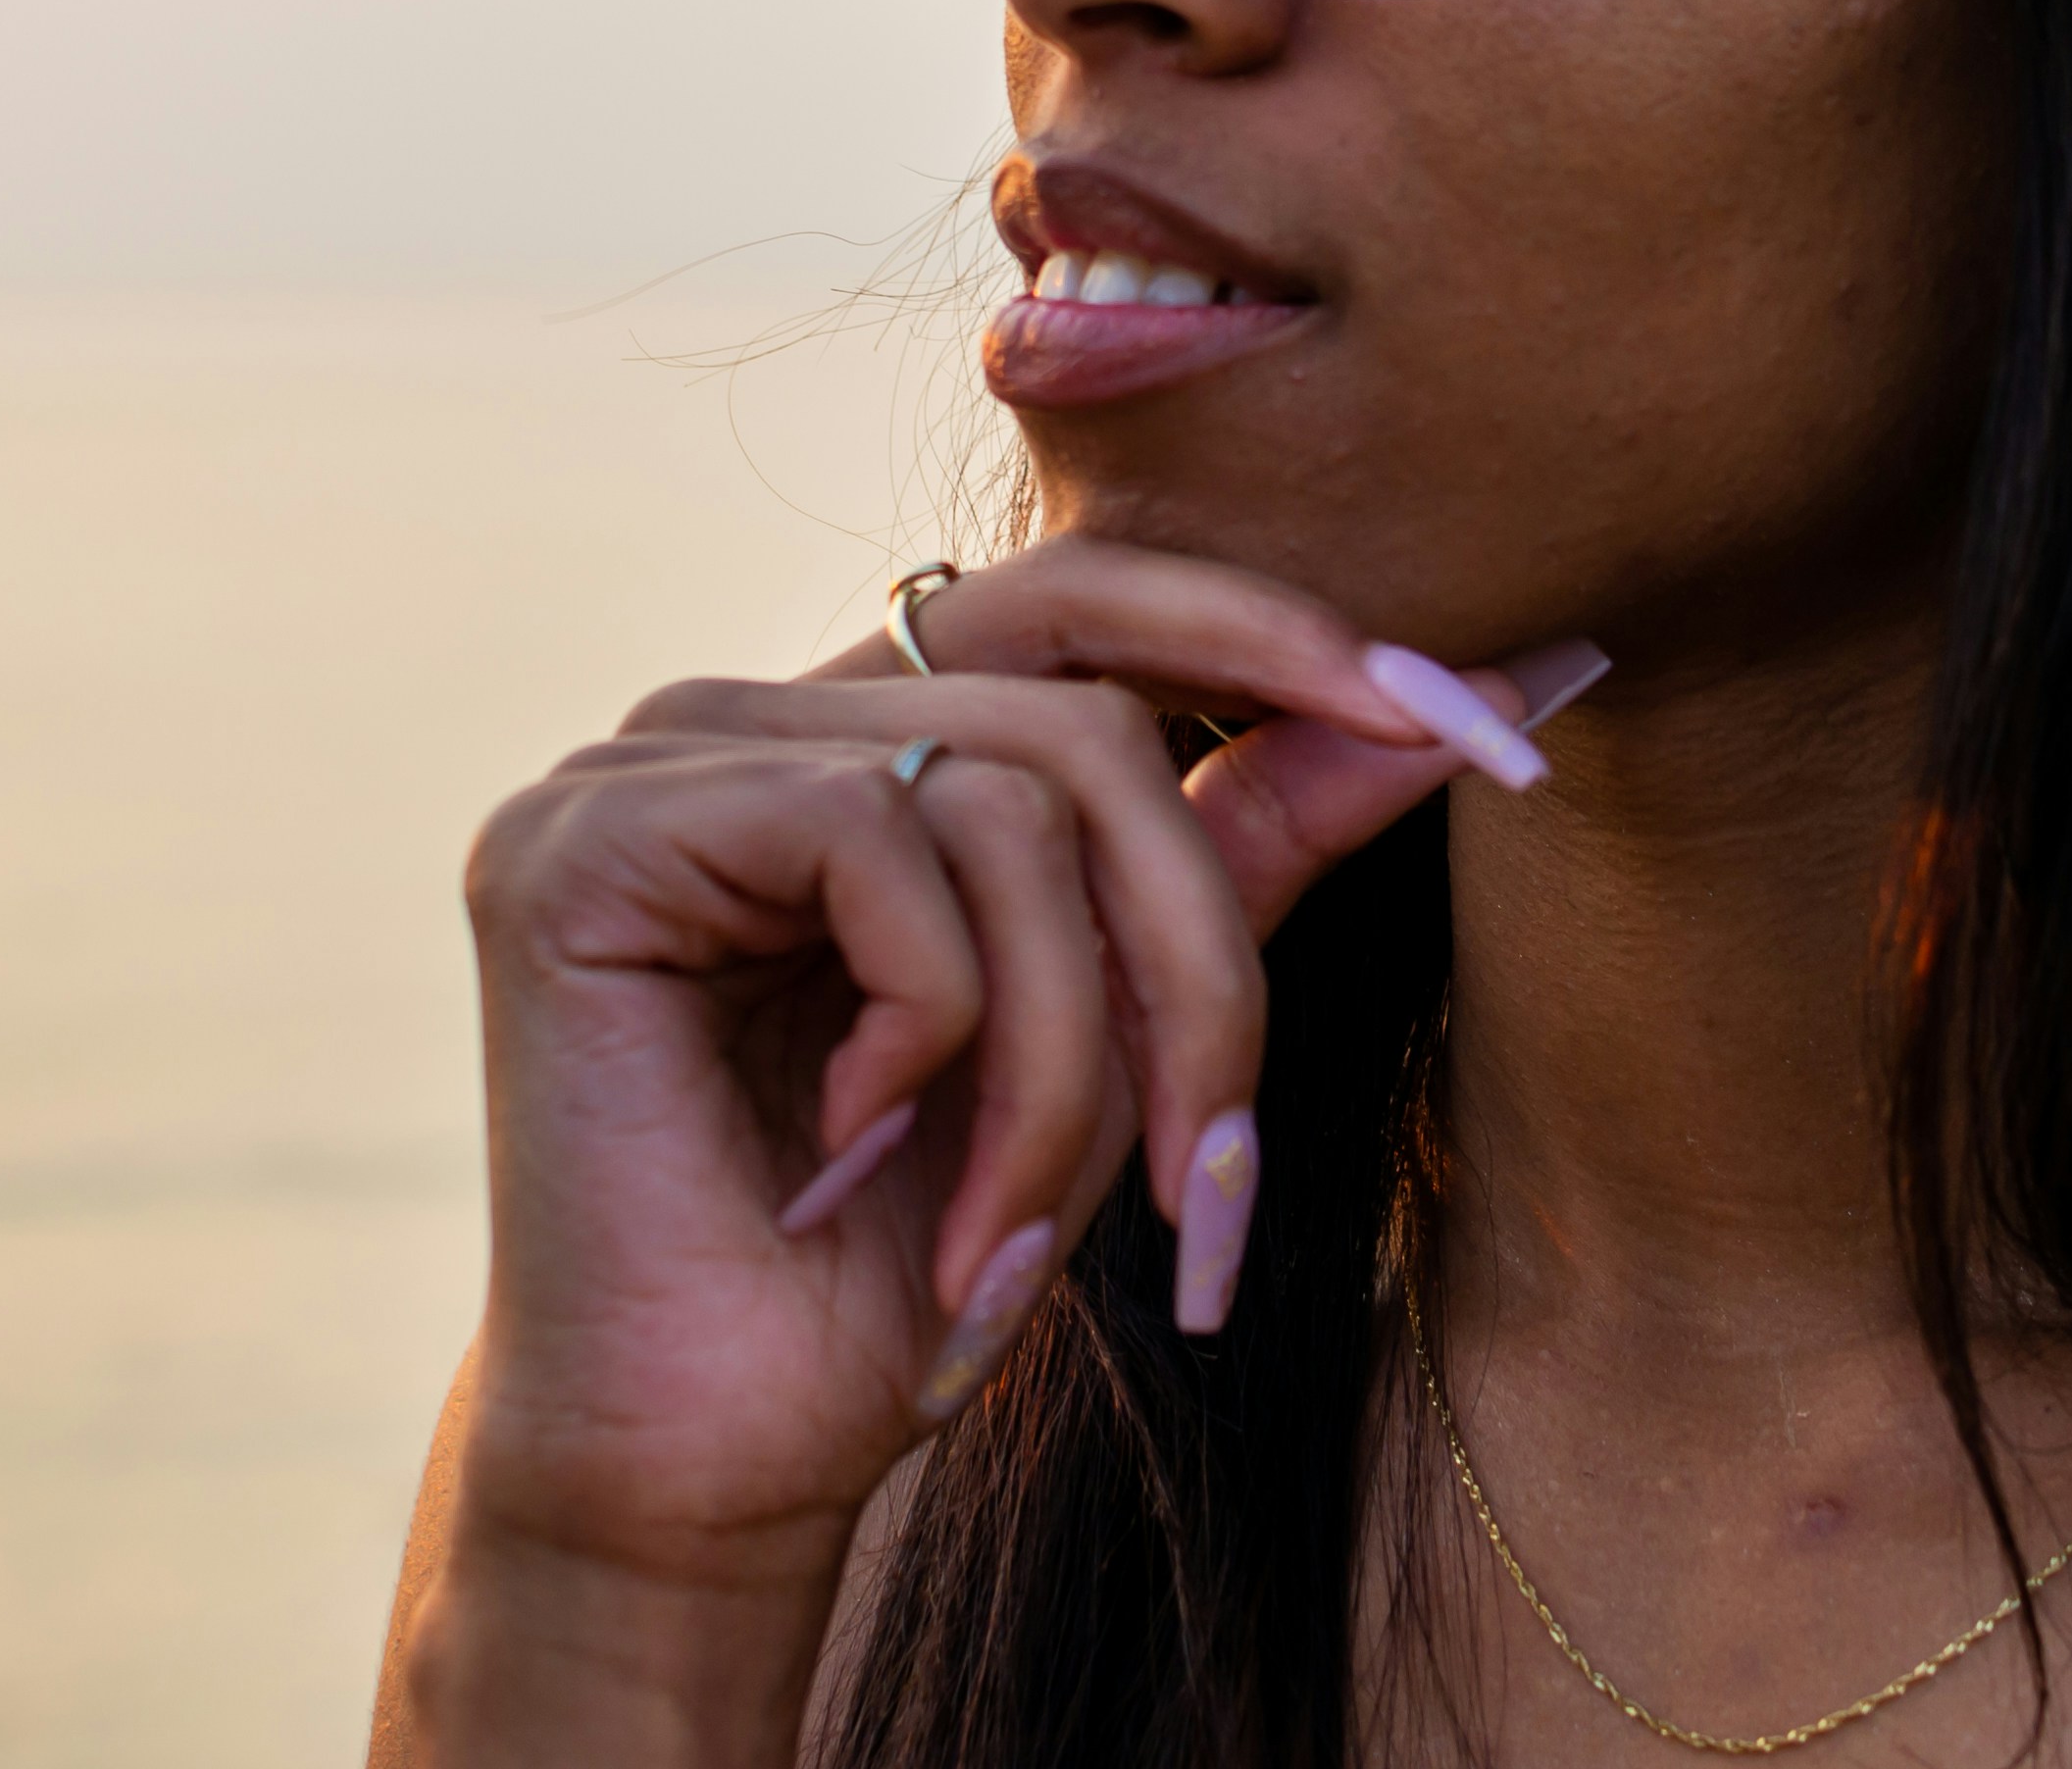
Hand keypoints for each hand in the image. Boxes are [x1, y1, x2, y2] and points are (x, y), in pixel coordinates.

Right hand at [391, 538, 1582, 1760]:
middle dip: (1198, 961)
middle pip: (1090, 720)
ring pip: (1006, 795)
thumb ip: (1255, 841)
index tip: (1488, 726)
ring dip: (1069, 1049)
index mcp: (861, 732)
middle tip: (1218, 1181)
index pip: (1095, 598)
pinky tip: (851, 1148)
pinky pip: (875, 839)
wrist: (723, 1473)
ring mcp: (652, 757)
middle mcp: (749, 714)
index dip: (1284, 641)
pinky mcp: (583, 834)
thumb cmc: (922, 1264)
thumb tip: (1482, 691)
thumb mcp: (1129, 1036)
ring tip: (1020, 1225)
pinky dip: (932, 1024)